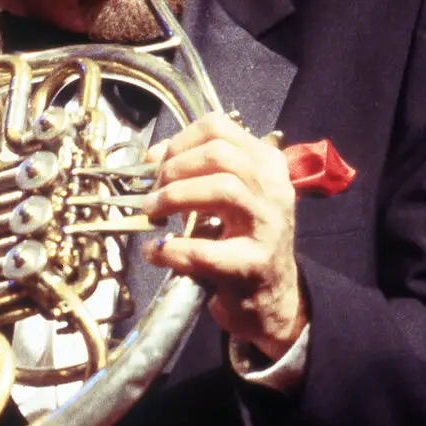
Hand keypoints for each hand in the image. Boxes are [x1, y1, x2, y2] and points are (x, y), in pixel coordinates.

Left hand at [142, 113, 307, 359]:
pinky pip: (204, 250)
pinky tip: (156, 251)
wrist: (271, 297)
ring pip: (222, 188)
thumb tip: (152, 157)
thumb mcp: (227, 197)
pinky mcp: (253, 265)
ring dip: (175, 197)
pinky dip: (171, 249)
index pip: (220, 128)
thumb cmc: (242, 240)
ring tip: (152, 213)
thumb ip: (195, 172)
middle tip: (153, 192)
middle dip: (175, 169)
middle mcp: (273, 189)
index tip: (155, 164)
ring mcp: (267, 227)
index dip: (178, 141)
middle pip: (220, 154)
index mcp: (266, 164)